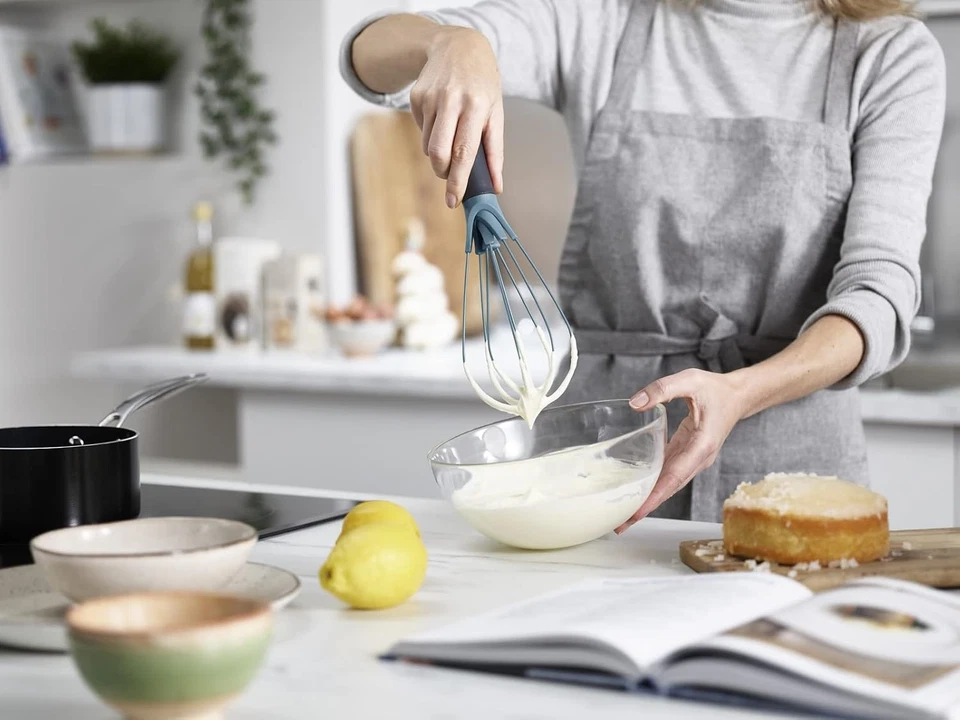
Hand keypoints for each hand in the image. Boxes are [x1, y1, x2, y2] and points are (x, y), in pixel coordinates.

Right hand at [410, 27, 503, 207]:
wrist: (457, 46)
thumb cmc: (483, 84)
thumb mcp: (496, 112)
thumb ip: (495, 151)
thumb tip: (496, 186)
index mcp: (476, 106)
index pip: (464, 151)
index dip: (458, 180)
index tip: (453, 200)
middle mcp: (451, 100)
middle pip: (438, 153)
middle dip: (442, 172)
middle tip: (450, 174)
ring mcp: (430, 98)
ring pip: (428, 145)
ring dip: (438, 152)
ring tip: (452, 133)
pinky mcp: (416, 97)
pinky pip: (421, 131)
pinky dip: (431, 134)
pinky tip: (442, 117)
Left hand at [615, 369, 747, 533]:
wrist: (738, 396)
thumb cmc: (716, 389)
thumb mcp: (690, 380)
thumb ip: (662, 389)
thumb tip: (635, 402)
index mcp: (702, 445)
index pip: (675, 475)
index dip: (656, 495)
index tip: (638, 511)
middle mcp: (699, 459)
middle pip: (670, 489)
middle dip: (646, 507)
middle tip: (621, 525)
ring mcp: (693, 460)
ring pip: (668, 486)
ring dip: (647, 502)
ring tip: (623, 517)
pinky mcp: (687, 457)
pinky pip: (668, 476)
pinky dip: (652, 487)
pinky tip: (635, 494)